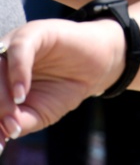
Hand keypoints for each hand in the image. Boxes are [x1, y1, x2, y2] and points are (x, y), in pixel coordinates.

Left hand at [0, 19, 125, 137]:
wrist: (96, 68)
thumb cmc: (62, 89)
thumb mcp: (37, 114)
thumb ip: (16, 122)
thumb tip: (4, 131)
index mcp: (0, 78)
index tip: (1, 141)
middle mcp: (3, 59)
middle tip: (8, 126)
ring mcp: (17, 43)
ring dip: (1, 96)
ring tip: (15, 114)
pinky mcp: (37, 31)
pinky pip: (18, 49)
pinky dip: (17, 73)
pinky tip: (22, 94)